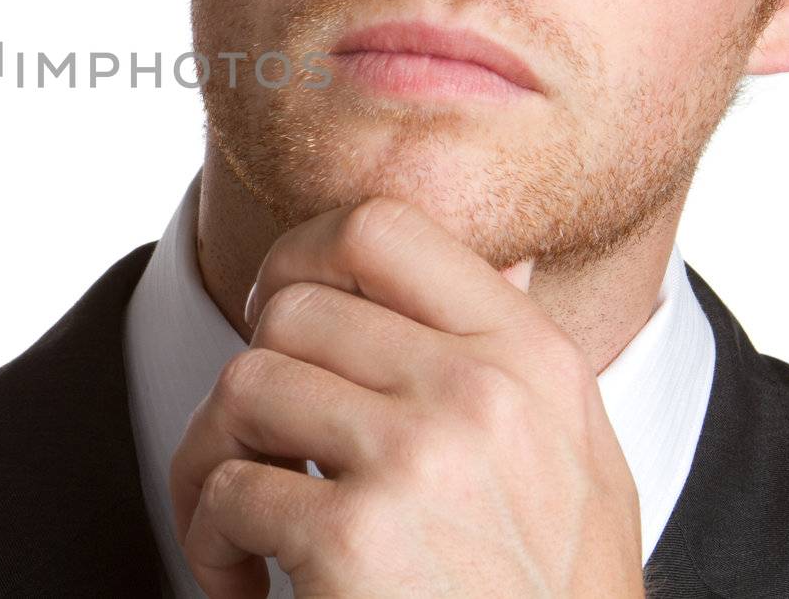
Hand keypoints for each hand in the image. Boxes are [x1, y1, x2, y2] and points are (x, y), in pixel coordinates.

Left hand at [168, 197, 643, 597]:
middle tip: (258, 447)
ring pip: (243, 387)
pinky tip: (245, 584)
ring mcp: (417, 463)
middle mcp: (479, 395)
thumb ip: (521, 362)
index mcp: (530, 359)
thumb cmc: (550, 597)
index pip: (381, 226)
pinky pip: (228, 490)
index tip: (276, 315)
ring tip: (240, 523)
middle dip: (252, 380)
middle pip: (290, 311)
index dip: (299, 255)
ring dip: (214, 459)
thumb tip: (512, 261)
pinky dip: (210, 541)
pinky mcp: (354, 541)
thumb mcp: (577, 463)